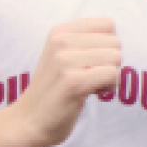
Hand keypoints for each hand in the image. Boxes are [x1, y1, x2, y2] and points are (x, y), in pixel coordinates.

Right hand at [20, 18, 123, 145]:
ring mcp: (65, 60)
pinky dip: (109, 87)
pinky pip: (113, 75)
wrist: (28, 121)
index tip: (90, 63)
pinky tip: (91, 94)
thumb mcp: (64, 56)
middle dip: (110, 63)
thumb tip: (118, 41)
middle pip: (115, 43)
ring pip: (116, 58)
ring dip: (110, 76)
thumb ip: (87, 43)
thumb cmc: (54, 90)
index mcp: (60, 31)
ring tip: (88, 86)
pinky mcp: (73, 81)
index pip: (108, 25)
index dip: (108, 46)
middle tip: (89, 77)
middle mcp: (61, 41)